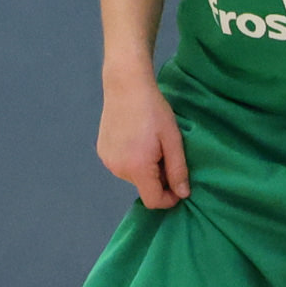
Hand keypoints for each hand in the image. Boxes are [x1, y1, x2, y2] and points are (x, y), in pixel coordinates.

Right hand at [98, 75, 188, 207]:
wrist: (126, 86)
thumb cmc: (153, 110)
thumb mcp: (173, 140)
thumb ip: (178, 170)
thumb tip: (183, 194)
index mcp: (137, 168)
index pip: (153, 200)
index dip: (169, 199)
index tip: (179, 186)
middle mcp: (118, 169)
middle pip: (143, 187)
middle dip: (158, 178)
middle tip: (165, 153)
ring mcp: (107, 160)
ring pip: (133, 176)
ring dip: (145, 168)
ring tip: (150, 143)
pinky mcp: (102, 151)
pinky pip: (122, 165)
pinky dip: (132, 160)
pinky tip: (136, 139)